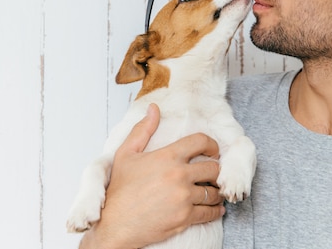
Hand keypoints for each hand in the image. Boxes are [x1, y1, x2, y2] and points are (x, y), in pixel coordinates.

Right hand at [79, 103, 224, 248]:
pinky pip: (210, 212)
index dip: (211, 144)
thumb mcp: (126, 154)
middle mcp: (179, 175)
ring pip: (214, 191)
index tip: (212, 151)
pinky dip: (215, 210)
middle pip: (213, 168)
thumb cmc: (120, 190)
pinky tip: (214, 208)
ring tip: (213, 191)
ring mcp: (184, 197)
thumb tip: (154, 109)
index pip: (201, 141)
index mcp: (167, 157)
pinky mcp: (185, 218)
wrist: (115, 224)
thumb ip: (143, 129)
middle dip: (215, 170)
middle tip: (212, 173)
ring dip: (215, 191)